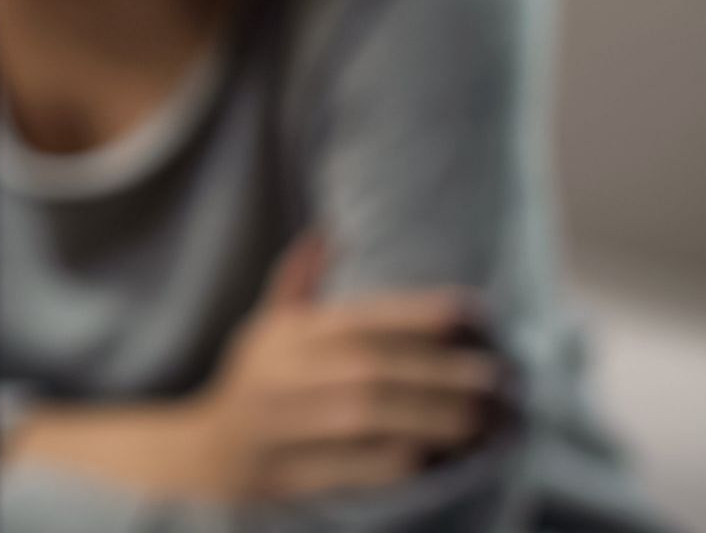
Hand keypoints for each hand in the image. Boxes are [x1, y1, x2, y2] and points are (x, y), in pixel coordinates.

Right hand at [188, 235, 503, 501]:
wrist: (207, 454)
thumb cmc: (256, 383)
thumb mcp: (267, 329)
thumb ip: (298, 283)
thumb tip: (328, 232)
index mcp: (285, 337)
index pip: (357, 318)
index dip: (415, 312)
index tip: (473, 312)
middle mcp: (281, 377)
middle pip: (368, 370)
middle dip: (438, 373)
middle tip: (497, 377)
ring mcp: (283, 426)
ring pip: (364, 418)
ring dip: (430, 418)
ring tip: (482, 419)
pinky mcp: (290, 473)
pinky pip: (353, 467)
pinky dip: (399, 461)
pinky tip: (441, 457)